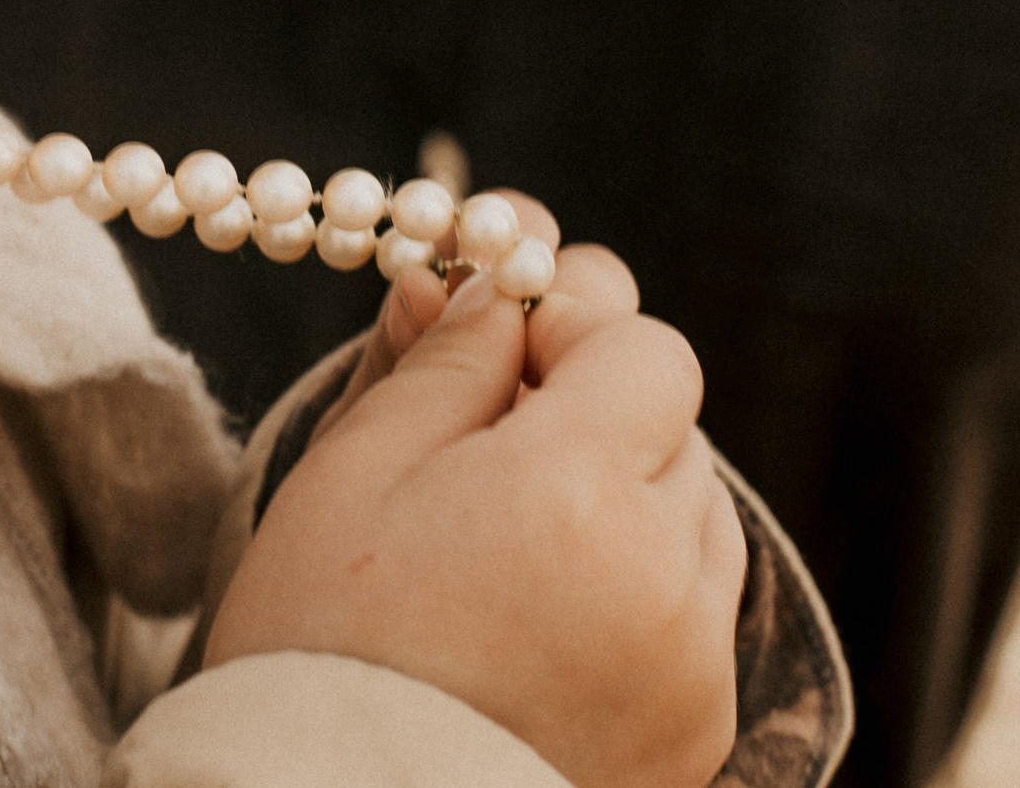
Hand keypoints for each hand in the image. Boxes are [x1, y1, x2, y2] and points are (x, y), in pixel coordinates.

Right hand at [203, 211, 746, 787]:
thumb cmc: (321, 649)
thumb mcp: (354, 473)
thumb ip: (444, 364)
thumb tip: (494, 288)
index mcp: (575, 491)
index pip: (646, 349)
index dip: (574, 332)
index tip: (501, 355)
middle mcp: (662, 575)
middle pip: (674, 429)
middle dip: (594, 417)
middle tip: (488, 449)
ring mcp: (693, 665)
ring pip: (696, 518)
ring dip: (626, 500)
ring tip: (515, 542)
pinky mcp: (698, 732)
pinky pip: (696, 614)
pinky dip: (640, 590)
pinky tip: (544, 617)